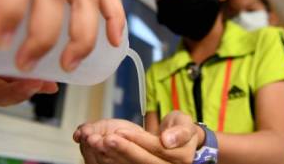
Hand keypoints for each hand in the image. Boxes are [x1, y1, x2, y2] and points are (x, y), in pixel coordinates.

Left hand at [73, 111, 199, 163]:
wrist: (177, 141)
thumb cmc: (180, 129)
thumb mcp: (185, 124)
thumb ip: (180, 131)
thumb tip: (167, 140)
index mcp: (180, 158)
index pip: (156, 150)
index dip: (138, 141)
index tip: (121, 132)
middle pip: (141, 162)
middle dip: (122, 150)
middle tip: (105, 139)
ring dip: (112, 155)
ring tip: (98, 143)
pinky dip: (110, 158)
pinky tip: (99, 149)